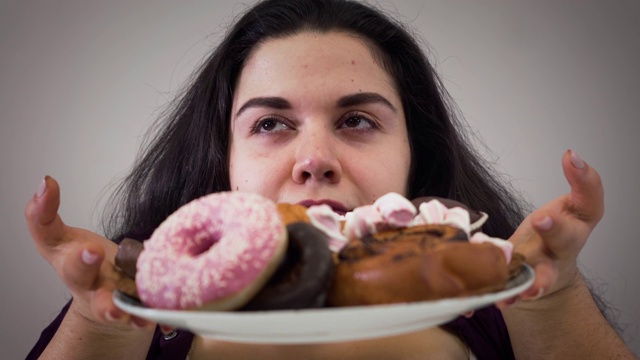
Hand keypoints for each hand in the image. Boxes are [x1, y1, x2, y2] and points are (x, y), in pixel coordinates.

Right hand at [24, 176, 153, 329]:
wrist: (108, 301)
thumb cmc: (87, 263)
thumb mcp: (64, 238)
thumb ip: (49, 212)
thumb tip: (46, 182)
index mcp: (66, 257)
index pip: (47, 236)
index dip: (45, 216)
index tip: (53, 192)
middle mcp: (84, 280)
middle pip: (77, 274)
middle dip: (82, 263)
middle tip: (91, 251)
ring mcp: (107, 298)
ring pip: (105, 306)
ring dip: (110, 306)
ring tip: (115, 306)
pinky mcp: (132, 311)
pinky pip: (138, 317)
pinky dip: (143, 318)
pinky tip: (148, 318)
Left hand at [499, 150, 603, 306]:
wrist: (546, 272)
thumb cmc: (554, 232)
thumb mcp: (567, 205)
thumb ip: (576, 182)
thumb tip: (570, 153)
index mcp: (576, 221)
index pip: (590, 200)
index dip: (585, 181)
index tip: (570, 158)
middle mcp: (564, 246)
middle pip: (565, 238)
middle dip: (555, 228)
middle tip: (542, 219)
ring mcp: (546, 268)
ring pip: (545, 276)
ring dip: (536, 281)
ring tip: (527, 287)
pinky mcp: (525, 284)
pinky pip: (517, 292)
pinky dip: (507, 296)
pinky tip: (498, 300)